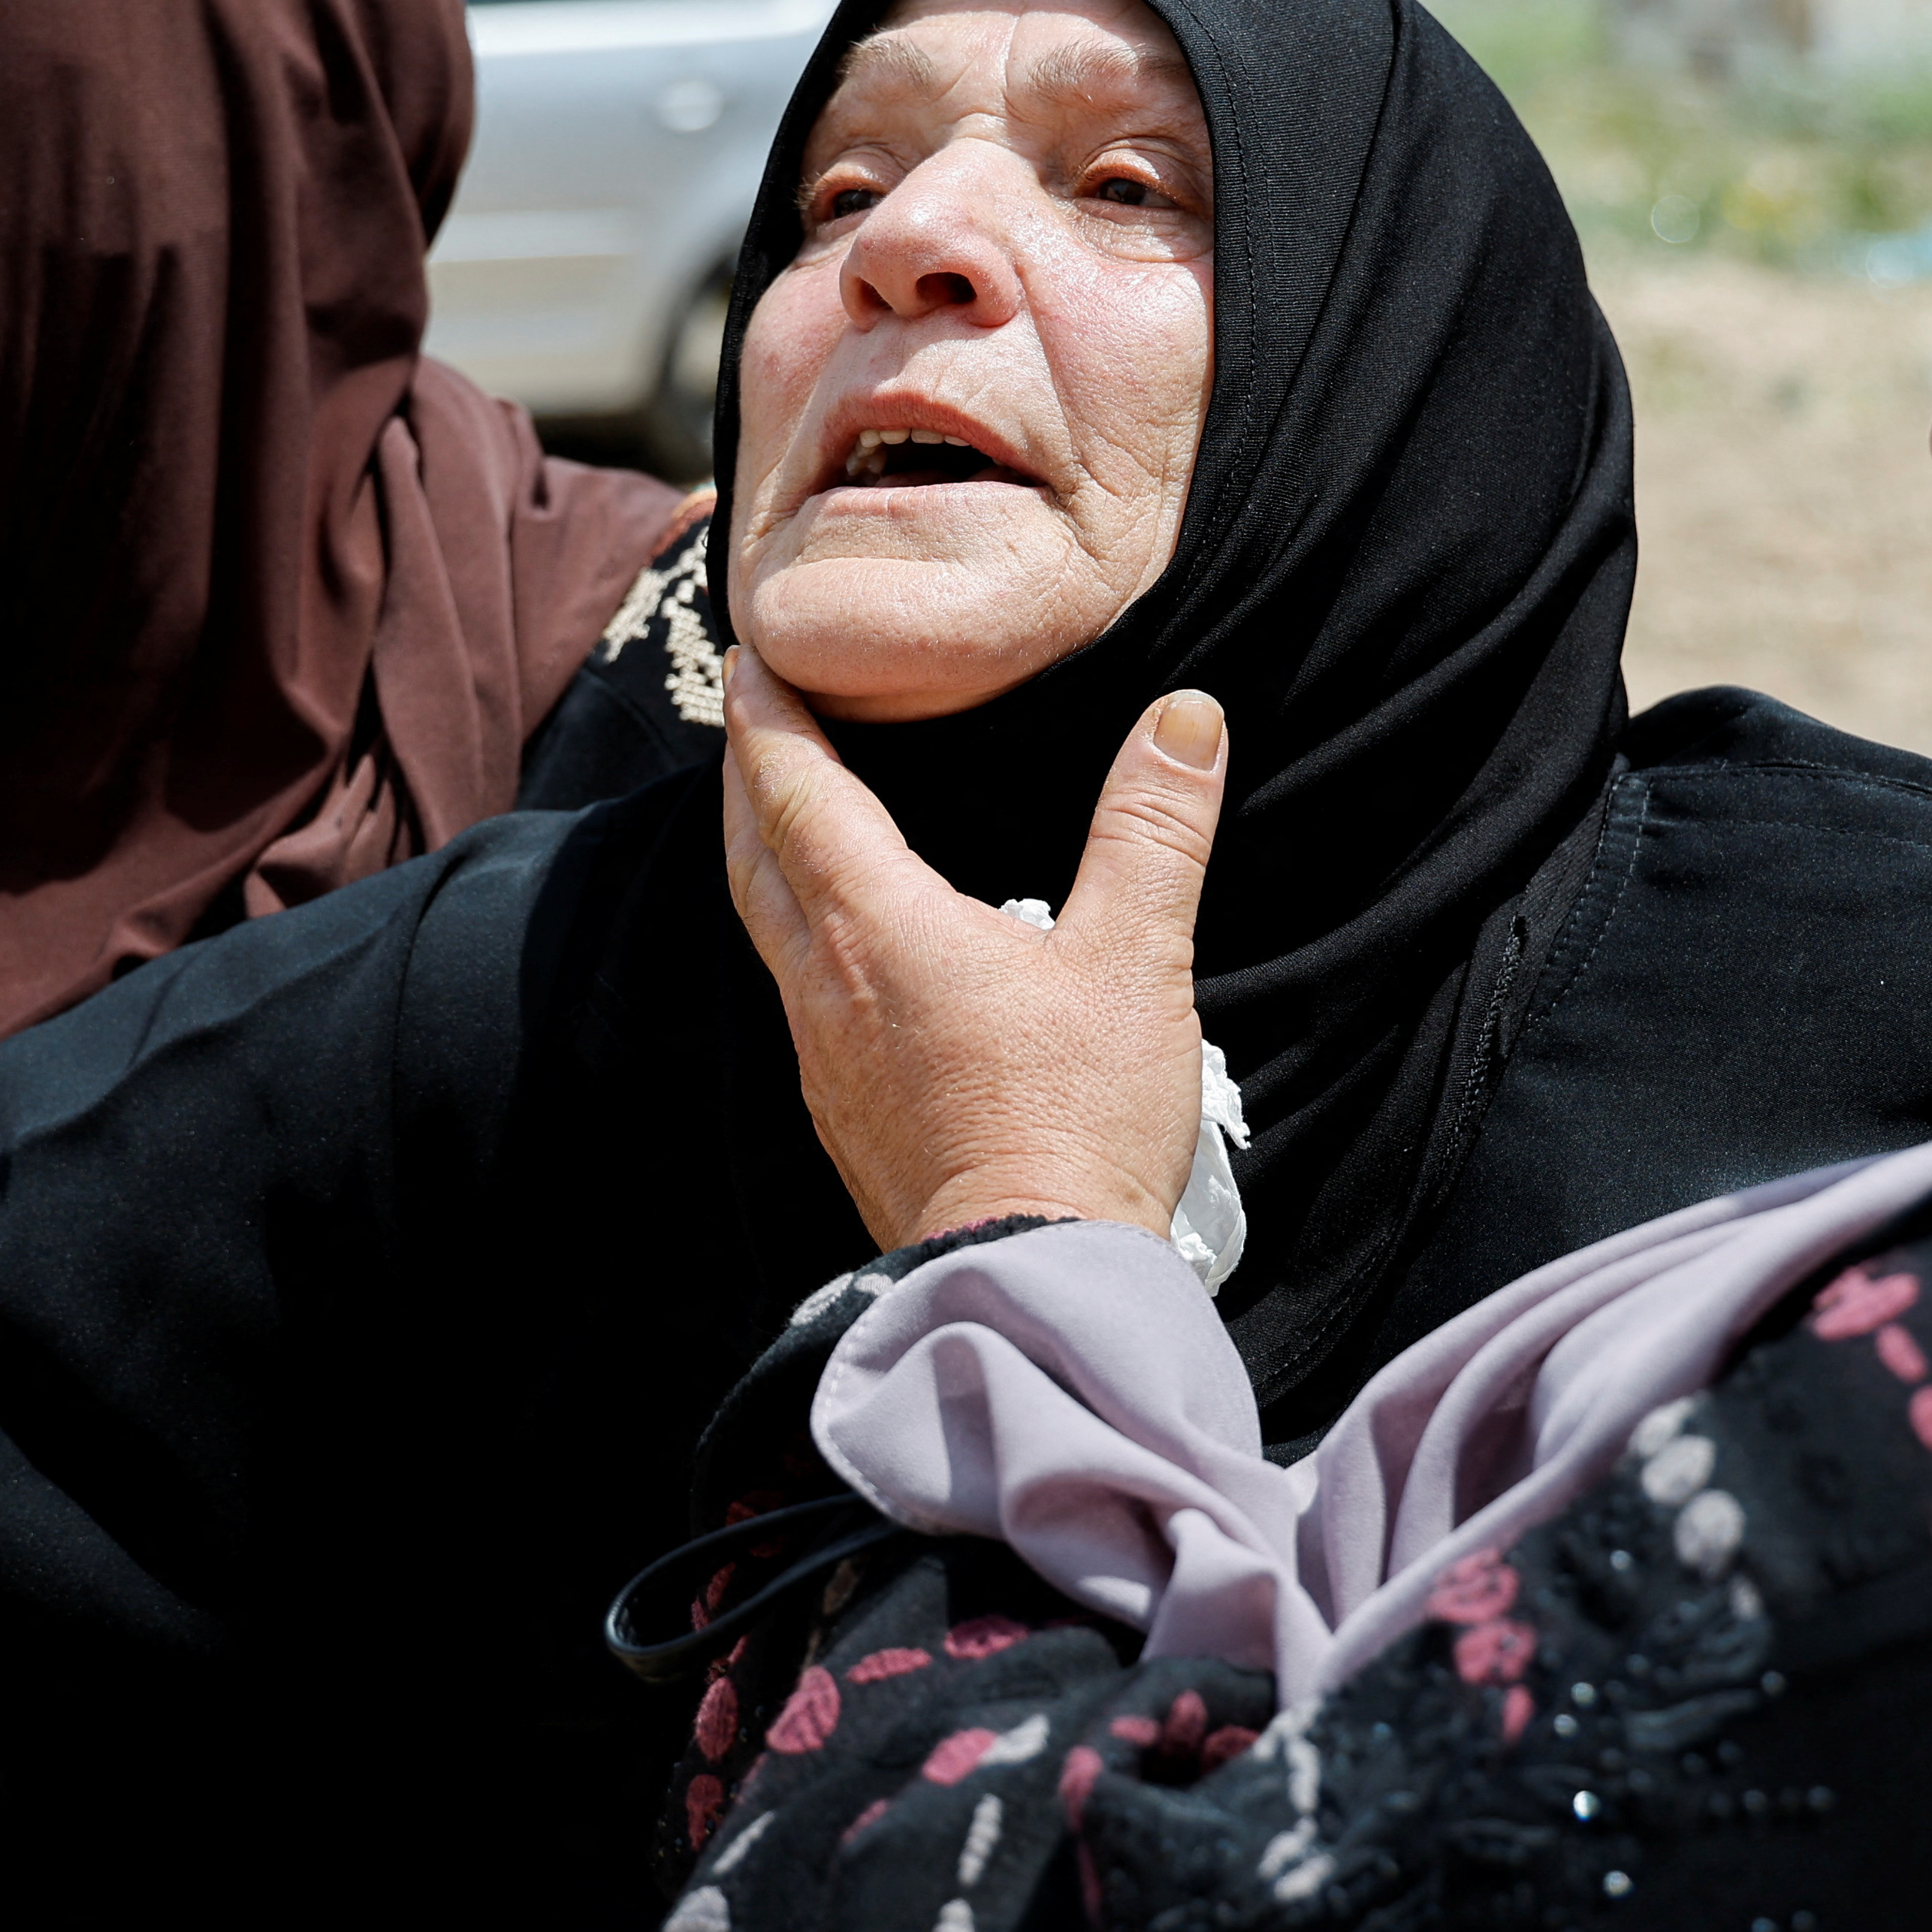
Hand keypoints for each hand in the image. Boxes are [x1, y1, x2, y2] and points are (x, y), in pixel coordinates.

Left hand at [723, 647, 1228, 1254]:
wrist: (1029, 1278)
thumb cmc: (1077, 1122)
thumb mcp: (1135, 963)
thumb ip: (1153, 832)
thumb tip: (1186, 718)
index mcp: (878, 927)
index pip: (797, 791)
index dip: (770, 716)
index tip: (752, 653)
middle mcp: (826, 983)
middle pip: (753, 850)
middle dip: (745, 770)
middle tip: (749, 706)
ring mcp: (823, 1054)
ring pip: (763, 920)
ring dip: (759, 848)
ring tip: (772, 804)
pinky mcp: (841, 1110)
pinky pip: (791, 986)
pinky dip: (790, 925)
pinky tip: (828, 938)